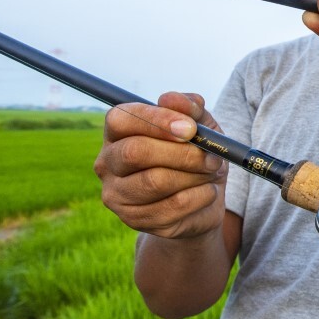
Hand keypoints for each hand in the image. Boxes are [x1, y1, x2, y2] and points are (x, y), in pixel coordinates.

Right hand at [93, 92, 228, 240]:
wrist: (204, 197)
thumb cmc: (196, 154)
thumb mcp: (201, 126)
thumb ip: (190, 108)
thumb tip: (171, 98)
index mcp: (118, 131)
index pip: (122, 119)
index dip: (157, 121)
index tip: (191, 129)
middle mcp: (107, 162)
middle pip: (135, 151)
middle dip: (182, 153)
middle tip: (211, 157)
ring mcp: (116, 193)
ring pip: (154, 181)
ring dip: (194, 176)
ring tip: (211, 173)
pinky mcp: (133, 219)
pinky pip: (171, 207)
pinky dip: (200, 197)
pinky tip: (207, 192)